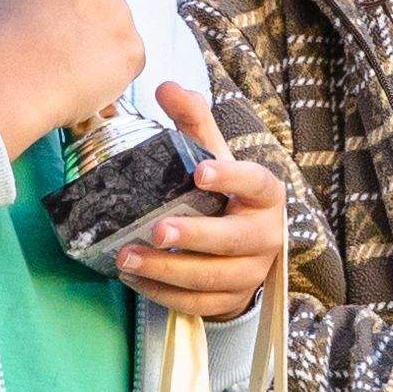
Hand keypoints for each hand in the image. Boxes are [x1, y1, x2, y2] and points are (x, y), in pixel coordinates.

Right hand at [0, 0, 147, 158]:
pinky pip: (127, 58)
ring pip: (118, 24)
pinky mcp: (133, 50)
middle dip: (89, 8)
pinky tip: (83, 81)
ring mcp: (121, 14)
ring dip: (100, 39)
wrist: (9, 87)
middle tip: (62, 36)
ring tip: (68, 65)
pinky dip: (111, 70)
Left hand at [102, 79, 286, 319]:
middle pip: (232, 239)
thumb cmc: (225, 198)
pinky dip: (163, 293)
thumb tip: (166, 87)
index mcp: (265, 196)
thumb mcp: (214, 158)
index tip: (200, 172)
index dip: (230, 178)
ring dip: (167, 270)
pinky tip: (134, 279)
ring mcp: (251, 273)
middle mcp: (266, 236)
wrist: (244, 254)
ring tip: (127, 256)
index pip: (255, 183)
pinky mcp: (232, 301)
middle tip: (156, 230)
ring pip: (212, 277)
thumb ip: (194, 123)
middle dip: (194, 236)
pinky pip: (197, 304)